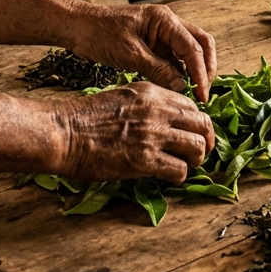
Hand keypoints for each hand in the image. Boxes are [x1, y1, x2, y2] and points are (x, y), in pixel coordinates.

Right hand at [54, 82, 215, 183]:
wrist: (64, 133)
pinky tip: (171, 177)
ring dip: (196, 160)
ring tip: (187, 166)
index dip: (197, 122)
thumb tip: (166, 119)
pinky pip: (178, 169)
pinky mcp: (145, 160)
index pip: (192, 106)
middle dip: (207, 140)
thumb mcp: (124, 96)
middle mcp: (159, 111)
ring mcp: (153, 135)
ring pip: (197, 147)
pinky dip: (179, 176)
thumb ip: (149, 105)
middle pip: (203, 125)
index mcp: (154, 94)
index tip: (194, 133)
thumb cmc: (86, 117)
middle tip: (201, 152)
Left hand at [64, 4, 216, 101]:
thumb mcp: (128, 53)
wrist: (77, 28)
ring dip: (195, 72)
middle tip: (203, 94)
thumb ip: (157, 69)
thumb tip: (182, 88)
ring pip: (190, 53)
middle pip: (202, 45)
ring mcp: (163, 35)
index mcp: (165, 20)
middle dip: (207, 69)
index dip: (201, 72)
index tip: (201, 95)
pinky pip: (175, 61)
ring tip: (193, 95)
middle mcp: (169, 25)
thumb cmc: (99, 34)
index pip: (194, 47)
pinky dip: (180, 74)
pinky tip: (177, 90)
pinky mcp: (155, 47)